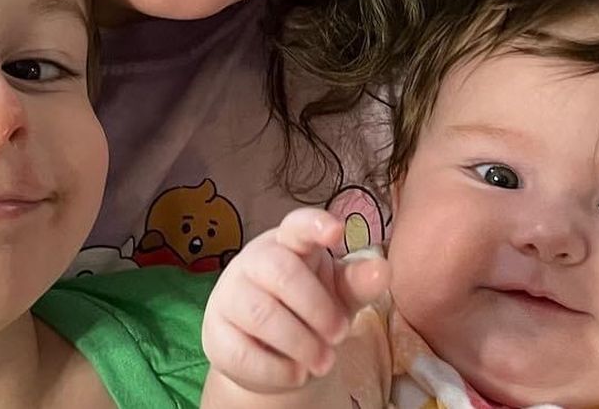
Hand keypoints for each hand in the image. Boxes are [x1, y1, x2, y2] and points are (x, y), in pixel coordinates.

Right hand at [202, 207, 389, 394]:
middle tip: (341, 335)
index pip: (297, 224)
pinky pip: (241, 351)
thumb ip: (358, 282)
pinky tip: (296, 373)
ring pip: (261, 314)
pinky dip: (275, 369)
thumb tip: (382, 269)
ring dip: (300, 342)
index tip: (337, 231)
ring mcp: (230, 296)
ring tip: (325, 362)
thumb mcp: (340, 295)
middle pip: (281, 272)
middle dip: (317, 307)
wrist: (275, 353)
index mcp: (288, 243)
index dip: (315, 224)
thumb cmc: (311, 309)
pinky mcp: (216, 334)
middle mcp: (253, 261)